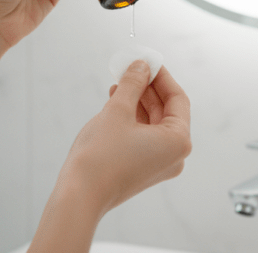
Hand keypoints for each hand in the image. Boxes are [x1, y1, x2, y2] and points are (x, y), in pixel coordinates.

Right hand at [61, 61, 191, 212]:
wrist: (79, 196)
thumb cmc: (100, 157)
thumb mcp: (118, 110)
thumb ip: (133, 84)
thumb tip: (141, 66)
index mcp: (178, 141)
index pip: (177, 99)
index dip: (162, 76)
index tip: (147, 61)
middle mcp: (175, 155)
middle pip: (167, 111)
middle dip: (148, 88)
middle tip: (131, 69)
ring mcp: (159, 164)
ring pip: (154, 123)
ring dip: (138, 101)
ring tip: (119, 83)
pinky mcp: (143, 169)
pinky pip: (144, 136)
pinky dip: (133, 119)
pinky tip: (116, 102)